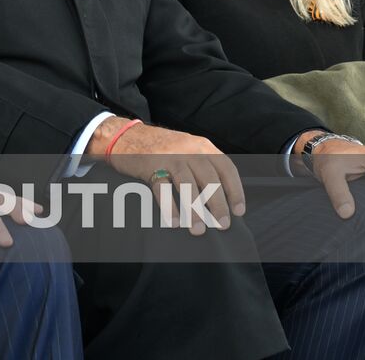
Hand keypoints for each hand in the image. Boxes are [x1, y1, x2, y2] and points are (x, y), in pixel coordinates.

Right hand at [92, 118, 245, 234]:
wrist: (126, 135)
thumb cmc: (160, 148)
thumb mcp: (187, 148)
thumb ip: (204, 165)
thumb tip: (221, 197)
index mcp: (202, 146)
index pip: (226, 168)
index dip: (235, 190)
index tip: (238, 211)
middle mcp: (188, 149)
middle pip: (209, 178)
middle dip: (217, 204)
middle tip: (222, 224)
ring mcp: (169, 156)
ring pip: (187, 185)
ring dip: (194, 209)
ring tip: (198, 229)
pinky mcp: (150, 165)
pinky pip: (163, 188)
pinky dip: (170, 206)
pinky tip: (174, 221)